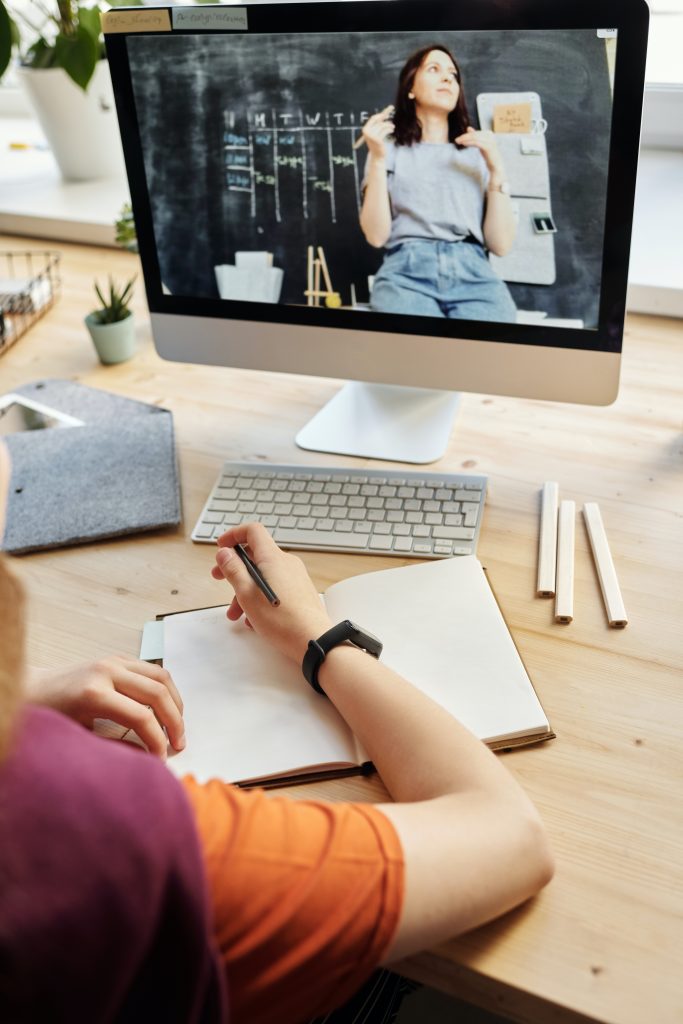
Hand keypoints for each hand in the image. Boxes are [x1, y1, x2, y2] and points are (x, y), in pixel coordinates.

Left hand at [25, 657, 184, 759]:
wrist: (32, 690)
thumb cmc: (50, 718)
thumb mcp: (79, 738)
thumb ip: (114, 747)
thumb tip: (146, 759)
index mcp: (94, 693)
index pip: (141, 717)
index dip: (157, 741)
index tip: (161, 760)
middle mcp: (107, 671)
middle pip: (158, 694)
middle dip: (174, 722)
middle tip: (179, 745)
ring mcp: (114, 660)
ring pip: (161, 677)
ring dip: (175, 703)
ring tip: (178, 727)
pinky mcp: (118, 658)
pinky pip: (152, 670)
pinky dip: (165, 689)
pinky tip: (166, 708)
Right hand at [211, 523, 331, 664]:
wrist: (312, 640)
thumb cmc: (281, 620)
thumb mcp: (246, 594)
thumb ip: (233, 570)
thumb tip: (225, 553)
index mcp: (273, 558)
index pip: (253, 531)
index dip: (234, 535)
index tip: (222, 547)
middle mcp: (286, 563)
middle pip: (255, 555)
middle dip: (234, 568)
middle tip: (219, 577)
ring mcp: (295, 577)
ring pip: (263, 575)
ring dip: (244, 590)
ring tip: (235, 613)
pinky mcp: (299, 591)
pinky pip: (275, 587)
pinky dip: (260, 597)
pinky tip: (254, 618)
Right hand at [361, 105, 394, 159]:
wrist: (377, 155)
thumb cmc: (377, 144)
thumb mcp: (376, 133)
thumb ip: (378, 124)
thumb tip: (384, 113)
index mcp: (365, 129)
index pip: (373, 118)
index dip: (380, 115)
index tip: (386, 113)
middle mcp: (367, 132)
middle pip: (378, 121)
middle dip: (385, 119)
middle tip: (391, 120)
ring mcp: (372, 136)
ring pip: (382, 126)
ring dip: (389, 125)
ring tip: (392, 127)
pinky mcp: (377, 139)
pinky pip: (385, 131)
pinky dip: (389, 129)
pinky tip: (392, 130)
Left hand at [454, 126, 504, 176]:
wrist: (496, 165)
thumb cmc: (488, 155)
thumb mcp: (481, 144)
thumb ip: (475, 136)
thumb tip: (468, 128)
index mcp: (488, 133)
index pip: (475, 133)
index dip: (466, 135)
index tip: (458, 139)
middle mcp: (490, 135)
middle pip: (475, 134)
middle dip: (464, 137)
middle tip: (456, 140)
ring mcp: (490, 141)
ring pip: (475, 138)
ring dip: (466, 139)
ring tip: (458, 142)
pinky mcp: (489, 147)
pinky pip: (477, 143)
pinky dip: (470, 143)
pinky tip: (464, 144)